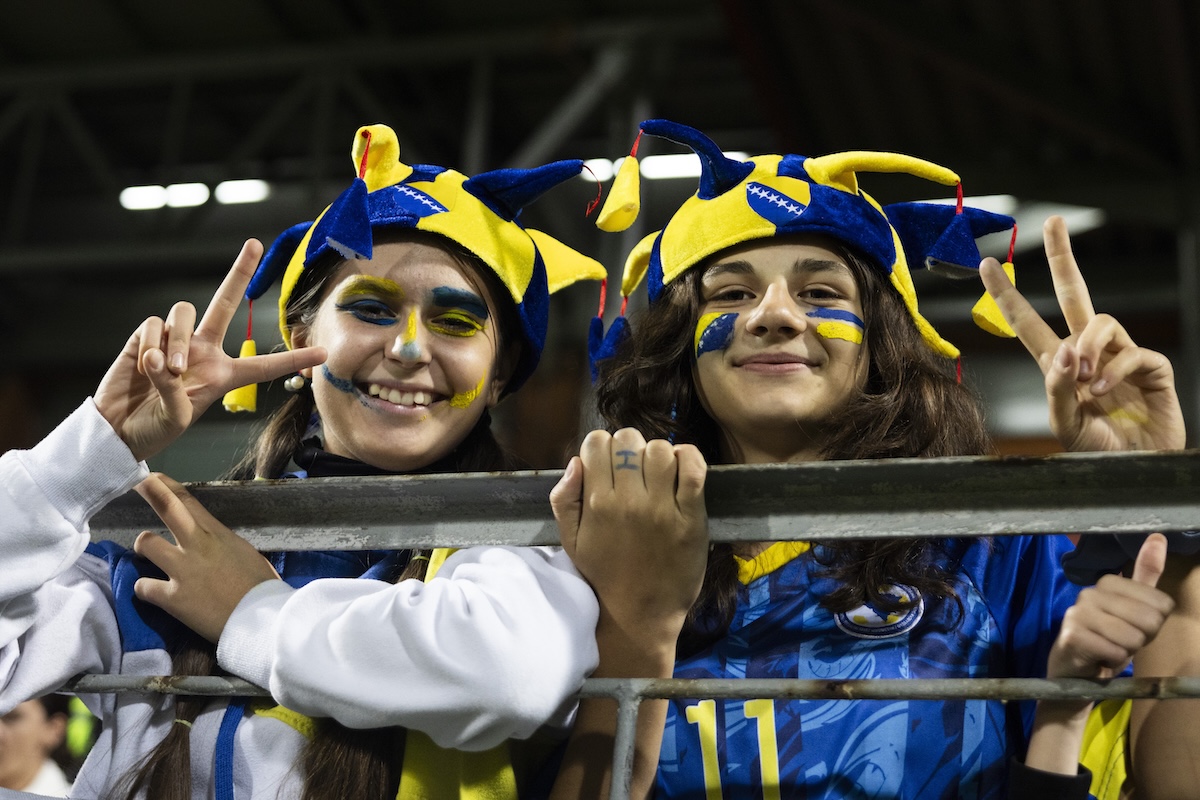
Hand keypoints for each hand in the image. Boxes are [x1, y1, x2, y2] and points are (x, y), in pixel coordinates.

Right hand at [93, 240, 327, 461]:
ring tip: (170, 369)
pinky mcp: (147, 337)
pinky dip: (150, 344)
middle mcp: (204, 351)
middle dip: (238, 273)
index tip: (324, 353)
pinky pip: (154, 325)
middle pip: (225, 304)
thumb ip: (173, 388)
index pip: (264, 365)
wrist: (118, 429)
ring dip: (178, 341)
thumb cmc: (154, 426)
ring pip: (185, 314)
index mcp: (224, 376)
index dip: (293, 359)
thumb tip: (160, 359)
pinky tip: (143, 365)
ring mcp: (176, 341)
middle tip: (255, 244)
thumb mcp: (176, 417)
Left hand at [132, 473, 279, 642]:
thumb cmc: (261, 585)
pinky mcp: (172, 597)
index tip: (152, 477)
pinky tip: (151, 592)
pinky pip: (143, 587)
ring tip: (147, 555)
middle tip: (133, 484)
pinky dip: (145, 589)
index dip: (166, 486)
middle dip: (148, 490)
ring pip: (145, 543)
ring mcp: (182, 569)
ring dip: (143, 547)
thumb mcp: (243, 553)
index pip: (187, 501)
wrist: (262, 617)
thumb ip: (220, 544)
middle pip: (167, 506)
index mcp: (216, 533)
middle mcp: (196, 544)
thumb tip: (209, 545)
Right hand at [550, 429, 708, 643]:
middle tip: (634, 470)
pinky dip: (689, 457)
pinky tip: (681, 467)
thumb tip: (576, 461)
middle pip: (628, 439)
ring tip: (657, 474)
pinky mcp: (691, 517)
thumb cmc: (604, 574)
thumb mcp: (571, 540)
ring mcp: (662, 508)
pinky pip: (694, 468)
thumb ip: (564, 498)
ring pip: (660, 449)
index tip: (609, 465)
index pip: (596, 442)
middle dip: (630, 447)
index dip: (602, 447)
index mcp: (596, 504)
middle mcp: (628, 501)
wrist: (640, 613)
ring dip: (658, 454)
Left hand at [979, 216, 1183, 451]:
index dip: (1007, 295)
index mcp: (1057, 364)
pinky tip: (1103, 390)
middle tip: (1055, 222)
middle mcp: (1087, 353)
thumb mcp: (1063, 424)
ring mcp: (1120, 355)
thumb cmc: (1096, 450)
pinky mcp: (1151, 367)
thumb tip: (1063, 353)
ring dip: (1089, 346)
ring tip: (1084, 379)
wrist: (1135, 470)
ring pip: (1101, 322)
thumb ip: (1056, 391)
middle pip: (1073, 293)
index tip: (985, 266)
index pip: (1028, 322)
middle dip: (1063, 257)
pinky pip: (1132, 352)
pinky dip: (1114, 370)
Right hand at [1048, 533, 1173, 680]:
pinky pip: (1115, 650)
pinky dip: (1112, 660)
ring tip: (1109, 649)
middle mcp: (1089, 592)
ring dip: (1126, 651)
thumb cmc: (1106, 638)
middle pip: (1149, 620)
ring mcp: (1077, 613)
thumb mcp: (1132, 608)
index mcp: (1107, 582)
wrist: (1073, 670)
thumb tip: (1159, 537)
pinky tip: (1099, 658)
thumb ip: (1146, 574)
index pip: (1161, 604)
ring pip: (1132, 637)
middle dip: (1142, 638)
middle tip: (1121, 641)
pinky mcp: (1072, 636)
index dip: (1155, 624)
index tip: (1133, 628)